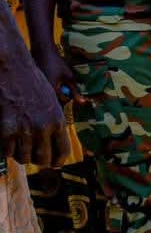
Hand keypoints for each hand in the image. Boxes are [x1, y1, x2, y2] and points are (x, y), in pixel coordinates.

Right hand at [3, 46, 70, 167]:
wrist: (12, 68)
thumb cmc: (32, 82)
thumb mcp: (52, 101)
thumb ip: (54, 121)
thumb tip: (53, 141)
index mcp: (58, 120)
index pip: (63, 151)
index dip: (58, 161)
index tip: (54, 163)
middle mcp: (43, 127)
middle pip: (43, 159)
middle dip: (40, 161)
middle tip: (35, 158)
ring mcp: (24, 129)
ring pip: (24, 158)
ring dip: (22, 156)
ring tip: (21, 149)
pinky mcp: (6, 128)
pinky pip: (7, 151)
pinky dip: (7, 149)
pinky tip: (8, 142)